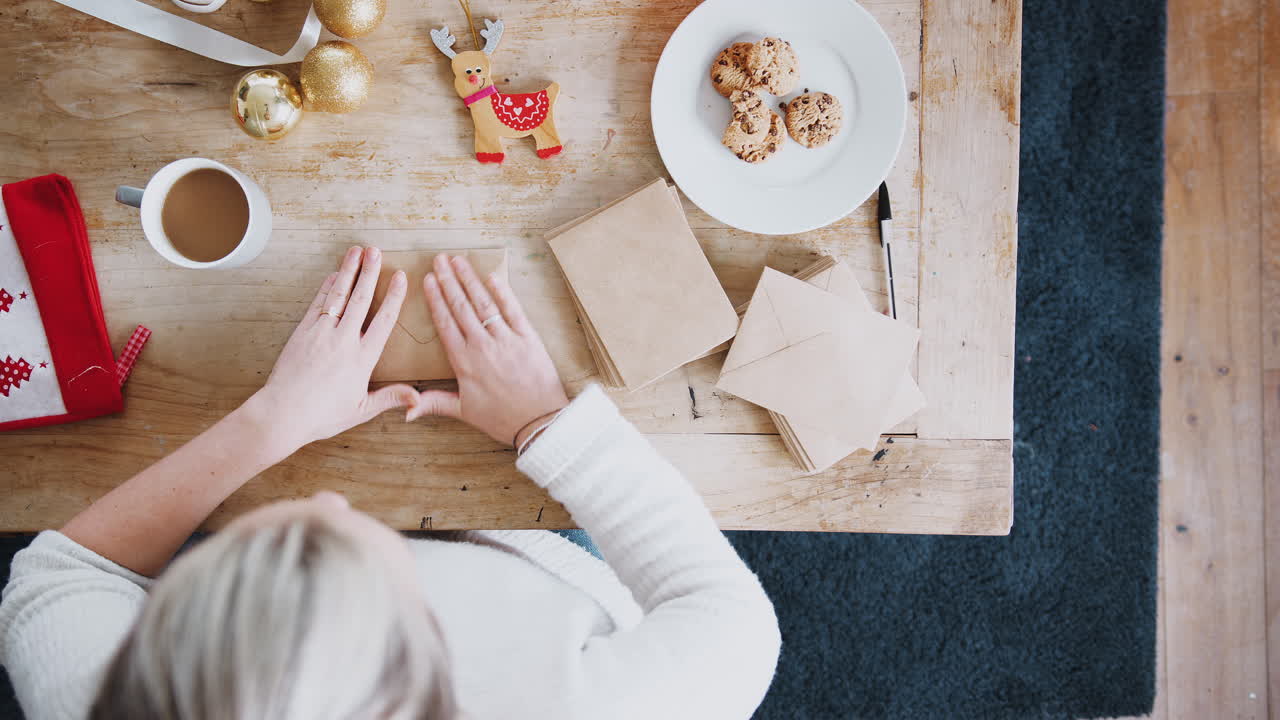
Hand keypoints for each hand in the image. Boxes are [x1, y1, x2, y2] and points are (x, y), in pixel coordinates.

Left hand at [246, 246, 418, 453]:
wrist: (283, 413)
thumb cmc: (322, 415)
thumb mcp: (362, 410)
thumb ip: (391, 398)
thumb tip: (417, 399)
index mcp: (362, 359)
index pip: (383, 320)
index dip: (393, 296)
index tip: (400, 277)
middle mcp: (343, 341)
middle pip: (360, 299)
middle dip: (369, 272)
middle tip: (376, 251)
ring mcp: (320, 333)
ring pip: (338, 296)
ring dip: (348, 271)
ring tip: (356, 251)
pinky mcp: (302, 332)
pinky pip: (317, 304)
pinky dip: (327, 287)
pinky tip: (334, 274)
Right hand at [407, 253, 567, 445]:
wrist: (539, 423)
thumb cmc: (502, 419)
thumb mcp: (464, 412)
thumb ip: (434, 404)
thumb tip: (404, 410)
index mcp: (463, 362)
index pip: (445, 323)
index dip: (435, 299)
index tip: (428, 280)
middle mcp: (482, 346)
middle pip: (461, 307)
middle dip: (449, 281)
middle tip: (439, 259)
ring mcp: (506, 340)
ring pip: (484, 304)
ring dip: (470, 280)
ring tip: (459, 261)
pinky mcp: (528, 338)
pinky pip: (513, 310)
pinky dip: (502, 292)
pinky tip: (492, 276)